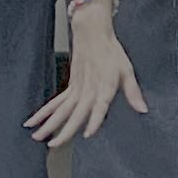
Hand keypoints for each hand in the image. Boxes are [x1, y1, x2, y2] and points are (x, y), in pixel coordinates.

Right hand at [25, 13, 145, 144]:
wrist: (92, 33)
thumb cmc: (111, 52)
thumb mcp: (127, 71)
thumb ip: (134, 92)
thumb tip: (143, 110)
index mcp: (104, 86)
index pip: (100, 106)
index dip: (95, 119)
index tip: (88, 133)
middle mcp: (88, 90)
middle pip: (75, 113)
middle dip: (64, 130)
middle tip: (55, 145)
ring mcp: (76, 89)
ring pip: (61, 109)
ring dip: (48, 123)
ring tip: (37, 137)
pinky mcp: (70, 86)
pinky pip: (55, 102)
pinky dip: (44, 112)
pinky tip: (33, 122)